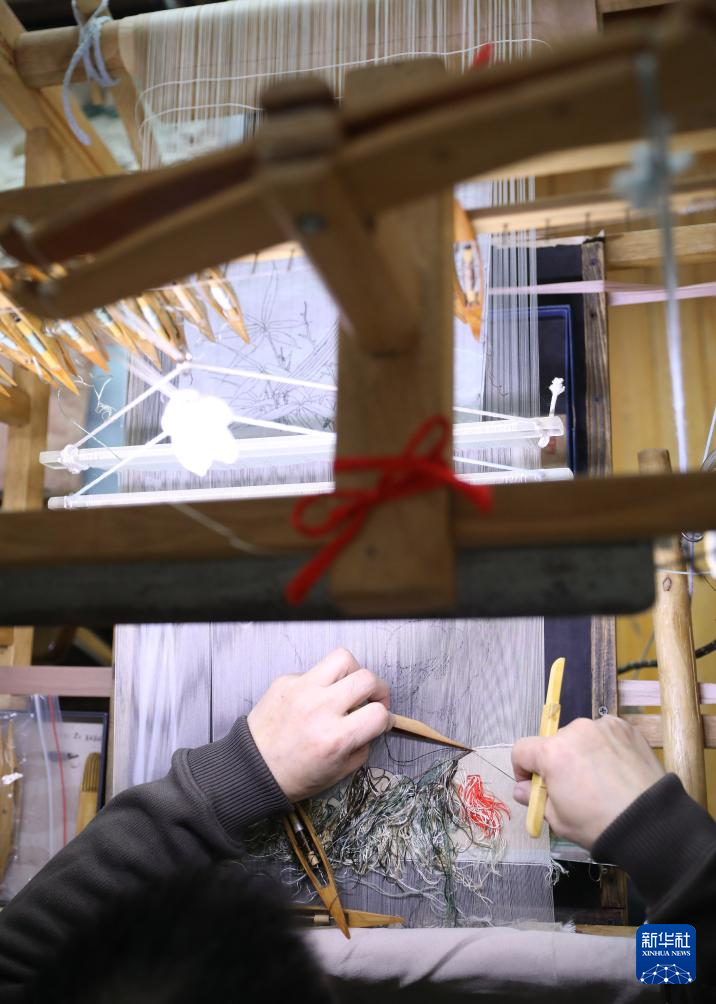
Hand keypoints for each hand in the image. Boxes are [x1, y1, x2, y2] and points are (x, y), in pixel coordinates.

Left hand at [247, 647, 392, 802]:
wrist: (251, 767)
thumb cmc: (294, 775)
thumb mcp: (338, 772)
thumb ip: (362, 745)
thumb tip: (374, 723)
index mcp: (335, 738)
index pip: (378, 714)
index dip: (387, 718)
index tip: (382, 721)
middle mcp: (320, 709)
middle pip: (367, 679)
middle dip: (379, 690)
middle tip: (373, 700)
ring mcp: (301, 690)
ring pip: (342, 658)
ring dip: (354, 672)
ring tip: (349, 688)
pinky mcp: (285, 680)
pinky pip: (315, 671)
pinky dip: (322, 683)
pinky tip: (315, 699)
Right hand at [512, 715, 664, 848]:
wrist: (650, 822)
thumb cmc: (598, 823)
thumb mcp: (558, 820)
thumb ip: (535, 799)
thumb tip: (522, 789)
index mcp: (552, 752)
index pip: (521, 749)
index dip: (523, 770)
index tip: (535, 787)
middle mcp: (575, 730)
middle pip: (553, 743)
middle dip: (557, 762)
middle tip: (574, 788)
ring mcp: (603, 726)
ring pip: (580, 737)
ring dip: (581, 752)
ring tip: (601, 779)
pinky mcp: (626, 728)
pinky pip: (604, 734)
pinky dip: (605, 748)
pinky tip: (616, 769)